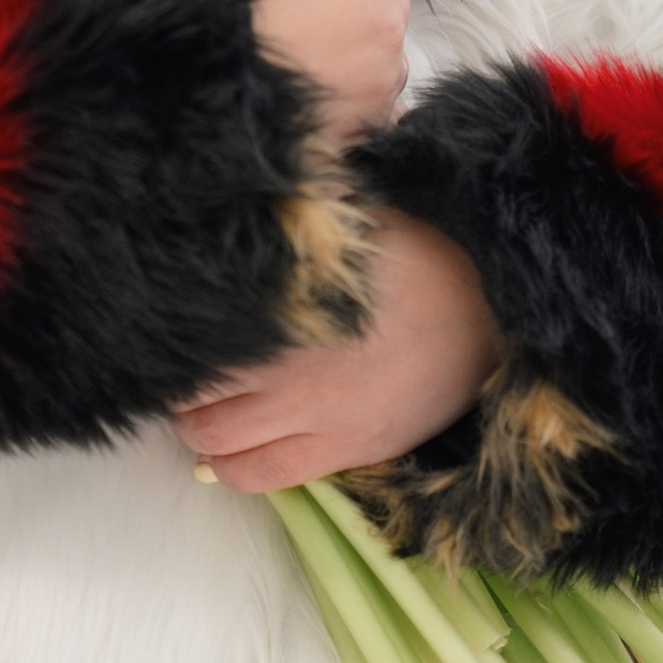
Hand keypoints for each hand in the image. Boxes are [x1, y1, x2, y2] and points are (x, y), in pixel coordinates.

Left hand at [172, 212, 502, 492]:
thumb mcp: (346, 213)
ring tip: (211, 411)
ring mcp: (319, 413)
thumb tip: (238, 186)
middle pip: (193, 397)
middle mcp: (292, 363)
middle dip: (180, 392)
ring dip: (201, 430)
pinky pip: (262, 477)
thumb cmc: (416, 251)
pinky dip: (234, 468)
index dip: (171, 340)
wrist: (492, 311)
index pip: (193, 337)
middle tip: (190, 377)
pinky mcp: (348, 448)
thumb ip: (290, 212)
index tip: (172, 334)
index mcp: (285, 299)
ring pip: (216, 444)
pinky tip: (236, 448)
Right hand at [242, 0, 408, 156]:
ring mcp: (381, 76)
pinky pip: (374, 101)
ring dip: (348, 48)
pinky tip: (305, 92)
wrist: (195, 89)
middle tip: (281, 10)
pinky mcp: (368, 123)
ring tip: (287, 54)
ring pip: (377, 48)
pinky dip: (349, 96)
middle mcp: (390, 19)